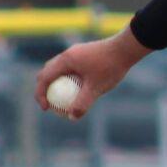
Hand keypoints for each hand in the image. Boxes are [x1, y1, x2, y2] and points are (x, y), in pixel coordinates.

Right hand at [34, 26, 148, 120]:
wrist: (126, 49)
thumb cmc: (111, 67)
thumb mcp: (96, 88)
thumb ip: (83, 103)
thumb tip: (72, 117)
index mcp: (65, 60)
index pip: (44, 78)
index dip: (40, 94)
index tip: (46, 108)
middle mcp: (67, 54)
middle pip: (47, 72)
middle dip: (45, 89)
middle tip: (50, 104)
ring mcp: (75, 53)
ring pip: (59, 69)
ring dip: (56, 83)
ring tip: (63, 99)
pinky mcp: (84, 54)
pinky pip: (70, 68)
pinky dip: (68, 79)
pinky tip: (79, 89)